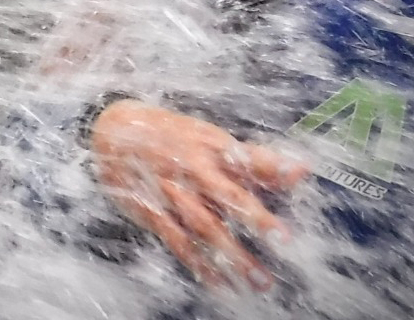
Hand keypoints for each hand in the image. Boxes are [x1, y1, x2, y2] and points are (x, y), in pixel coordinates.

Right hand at [89, 100, 308, 290]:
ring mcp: (172, 190)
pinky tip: (220, 283)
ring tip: (260, 280)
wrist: (112, 130)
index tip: (300, 173)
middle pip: (227, 193)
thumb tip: (302, 169)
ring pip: (205, 225)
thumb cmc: (172, 135)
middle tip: (284, 240)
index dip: (272, 164)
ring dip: (233, 253)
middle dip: (256, 217)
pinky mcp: (153, 211)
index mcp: (211, 145)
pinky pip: (179, 241)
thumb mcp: (211, 138)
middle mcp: (194, 167)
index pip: (247, 155)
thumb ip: (256, 159)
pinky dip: (199, 264)